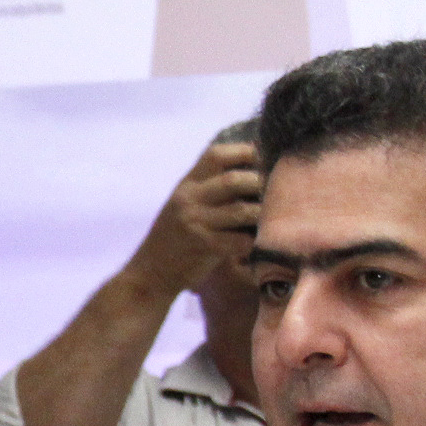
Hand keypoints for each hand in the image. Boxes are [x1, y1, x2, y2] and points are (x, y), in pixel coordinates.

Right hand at [129, 138, 264, 293]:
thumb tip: (250, 173)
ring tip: (270, 218)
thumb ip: (207, 188)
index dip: (243, 152)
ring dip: (262, 214)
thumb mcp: (183, 204)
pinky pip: (241, 240)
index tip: (261, 160)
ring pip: (243, 210)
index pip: (216, 155)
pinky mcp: (204, 246)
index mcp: (186, 185)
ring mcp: (196, 222)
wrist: (150, 272)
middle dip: (260, 184)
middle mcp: (189, 199)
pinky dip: (254, 241)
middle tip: (274, 192)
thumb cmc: (175, 237)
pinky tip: (258, 243)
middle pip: (234, 180)